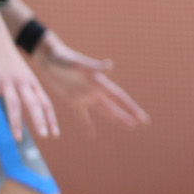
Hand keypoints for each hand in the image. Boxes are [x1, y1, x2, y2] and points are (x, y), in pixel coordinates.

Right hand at [0, 27, 58, 141]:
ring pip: (13, 103)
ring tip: (17, 138)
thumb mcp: (23, 75)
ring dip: (16, 121)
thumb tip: (32, 109)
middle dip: (40, 120)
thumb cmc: (9, 61)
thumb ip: (28, 91)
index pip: (45, 103)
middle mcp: (22, 82)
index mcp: (32, 82)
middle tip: (45, 136)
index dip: (50, 118)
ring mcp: (7, 80)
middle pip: (34, 104)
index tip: (55, 134)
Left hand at [31, 33, 151, 134]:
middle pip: (114, 106)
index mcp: (99, 82)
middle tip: (140, 124)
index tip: (143, 118)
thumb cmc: (64, 58)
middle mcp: (95, 91)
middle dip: (127, 115)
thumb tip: (110, 65)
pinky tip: (90, 136)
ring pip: (104, 111)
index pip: (119, 98)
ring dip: (115, 118)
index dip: (131, 108)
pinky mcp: (73, 99)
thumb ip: (94, 66)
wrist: (50, 57)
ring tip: (129, 127)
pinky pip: (81, 116)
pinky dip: (86, 126)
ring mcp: (85, 96)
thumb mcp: (78, 63)